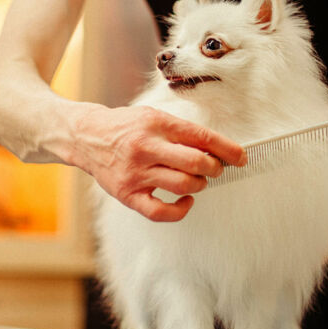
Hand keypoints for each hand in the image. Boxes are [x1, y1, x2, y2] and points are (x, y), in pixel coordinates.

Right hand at [65, 104, 245, 221]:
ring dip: (199, 185)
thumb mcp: (153, 117)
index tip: (241, 157)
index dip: (227, 149)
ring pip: (182, 185)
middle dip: (214, 168)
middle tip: (215, 168)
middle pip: (195, 162)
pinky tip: (186, 201)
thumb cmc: (126, 127)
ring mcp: (135, 173)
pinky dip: (180, 210)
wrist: (86, 136)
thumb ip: (182, 131)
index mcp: (156, 123)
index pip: (201, 136)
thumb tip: (217, 148)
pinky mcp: (127, 194)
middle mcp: (145, 147)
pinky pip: (160, 212)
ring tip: (197, 180)